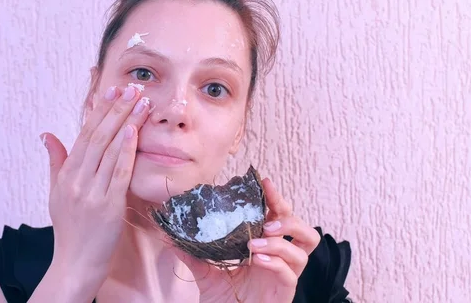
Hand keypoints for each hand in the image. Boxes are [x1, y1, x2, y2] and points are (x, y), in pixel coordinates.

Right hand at [40, 85, 151, 292]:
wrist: (75, 262)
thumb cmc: (69, 227)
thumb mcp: (55, 192)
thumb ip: (55, 161)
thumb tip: (47, 134)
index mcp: (66, 174)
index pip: (84, 135)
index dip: (99, 111)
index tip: (112, 92)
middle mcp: (77, 179)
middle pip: (98, 136)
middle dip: (117, 109)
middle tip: (132, 88)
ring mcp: (92, 192)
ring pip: (110, 150)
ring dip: (127, 122)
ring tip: (141, 102)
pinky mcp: (108, 205)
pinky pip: (118, 173)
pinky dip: (126, 151)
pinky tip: (134, 131)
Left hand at [175, 178, 320, 302]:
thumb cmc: (225, 301)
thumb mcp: (205, 273)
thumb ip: (192, 255)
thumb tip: (169, 236)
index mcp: (266, 247)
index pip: (280, 216)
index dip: (276, 199)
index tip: (264, 183)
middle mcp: (281, 258)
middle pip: (302, 229)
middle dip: (288, 216)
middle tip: (267, 217)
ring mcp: (286, 275)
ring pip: (304, 249)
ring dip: (281, 240)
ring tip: (256, 241)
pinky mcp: (285, 292)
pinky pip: (289, 273)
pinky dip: (275, 261)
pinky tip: (257, 258)